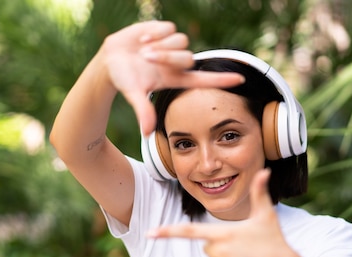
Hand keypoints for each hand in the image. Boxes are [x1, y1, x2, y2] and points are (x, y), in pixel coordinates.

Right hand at [100, 21, 244, 135]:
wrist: (110, 60)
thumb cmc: (124, 80)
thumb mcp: (133, 95)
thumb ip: (143, 111)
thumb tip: (146, 132)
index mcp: (176, 78)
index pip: (204, 79)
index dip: (222, 80)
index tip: (241, 80)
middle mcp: (177, 62)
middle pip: (187, 57)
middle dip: (167, 56)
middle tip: (147, 59)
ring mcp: (172, 45)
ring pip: (181, 41)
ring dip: (160, 45)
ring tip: (143, 51)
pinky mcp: (164, 30)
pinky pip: (168, 28)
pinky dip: (154, 33)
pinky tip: (142, 39)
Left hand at [148, 169, 303, 256]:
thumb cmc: (274, 241)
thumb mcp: (266, 215)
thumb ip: (260, 193)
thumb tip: (264, 171)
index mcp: (221, 233)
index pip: (188, 231)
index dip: (167, 232)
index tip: (149, 233)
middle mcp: (216, 251)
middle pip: (207, 246)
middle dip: (222, 246)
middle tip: (244, 247)